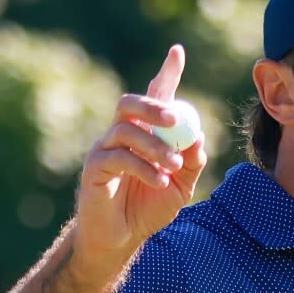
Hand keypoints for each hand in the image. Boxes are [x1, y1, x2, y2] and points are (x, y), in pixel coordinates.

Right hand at [71, 44, 207, 261]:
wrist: (120, 240)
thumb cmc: (147, 210)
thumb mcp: (180, 186)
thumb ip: (191, 162)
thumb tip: (199, 137)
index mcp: (143, 133)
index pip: (153, 96)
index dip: (165, 73)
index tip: (177, 51)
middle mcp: (120, 135)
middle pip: (131, 104)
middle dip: (154, 105)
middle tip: (176, 118)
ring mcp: (104, 150)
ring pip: (126, 130)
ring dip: (155, 145)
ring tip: (172, 165)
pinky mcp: (94, 168)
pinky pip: (119, 157)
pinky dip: (144, 167)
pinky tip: (159, 182)